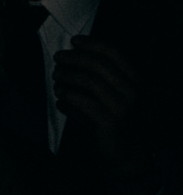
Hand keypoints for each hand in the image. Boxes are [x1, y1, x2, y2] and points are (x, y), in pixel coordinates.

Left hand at [54, 37, 158, 194]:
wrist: (127, 154)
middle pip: (99, 65)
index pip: (116, 54)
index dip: (93, 44)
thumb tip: (73, 60)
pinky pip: (82, 101)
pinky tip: (59, 95)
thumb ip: (101, 79)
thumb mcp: (114, 97)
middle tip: (58, 58)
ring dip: (68, 75)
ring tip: (56, 76)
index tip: (75, 40)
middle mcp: (133, 91)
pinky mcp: (108, 121)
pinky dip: (67, 95)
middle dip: (75, 58)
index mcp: (137, 80)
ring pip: (89, 81)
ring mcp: (122, 106)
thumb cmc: (117, 121)